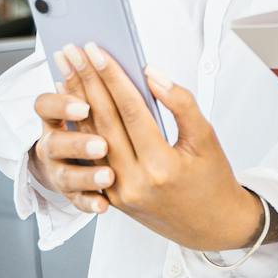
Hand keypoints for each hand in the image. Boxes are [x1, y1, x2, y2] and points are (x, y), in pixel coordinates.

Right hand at [29, 90, 113, 215]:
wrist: (121, 164)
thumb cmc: (119, 122)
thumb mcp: (109, 101)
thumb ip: (118, 86)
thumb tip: (150, 73)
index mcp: (61, 114)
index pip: (47, 105)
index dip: (62, 103)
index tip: (84, 106)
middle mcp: (56, 143)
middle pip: (56, 142)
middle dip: (79, 143)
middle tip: (102, 145)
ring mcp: (63, 172)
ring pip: (65, 176)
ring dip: (85, 175)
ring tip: (108, 176)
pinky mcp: (76, 195)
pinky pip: (78, 202)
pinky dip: (89, 203)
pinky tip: (105, 206)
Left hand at [56, 43, 265, 253]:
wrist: (212, 225)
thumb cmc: (213, 180)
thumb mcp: (206, 138)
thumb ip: (180, 103)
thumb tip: (152, 74)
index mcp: (161, 165)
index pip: (129, 110)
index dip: (111, 77)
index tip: (97, 51)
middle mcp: (135, 181)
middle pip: (104, 121)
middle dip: (86, 82)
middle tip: (73, 52)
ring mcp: (119, 192)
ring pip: (91, 140)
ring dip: (76, 102)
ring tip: (65, 72)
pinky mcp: (112, 197)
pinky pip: (91, 158)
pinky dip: (80, 129)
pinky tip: (72, 107)